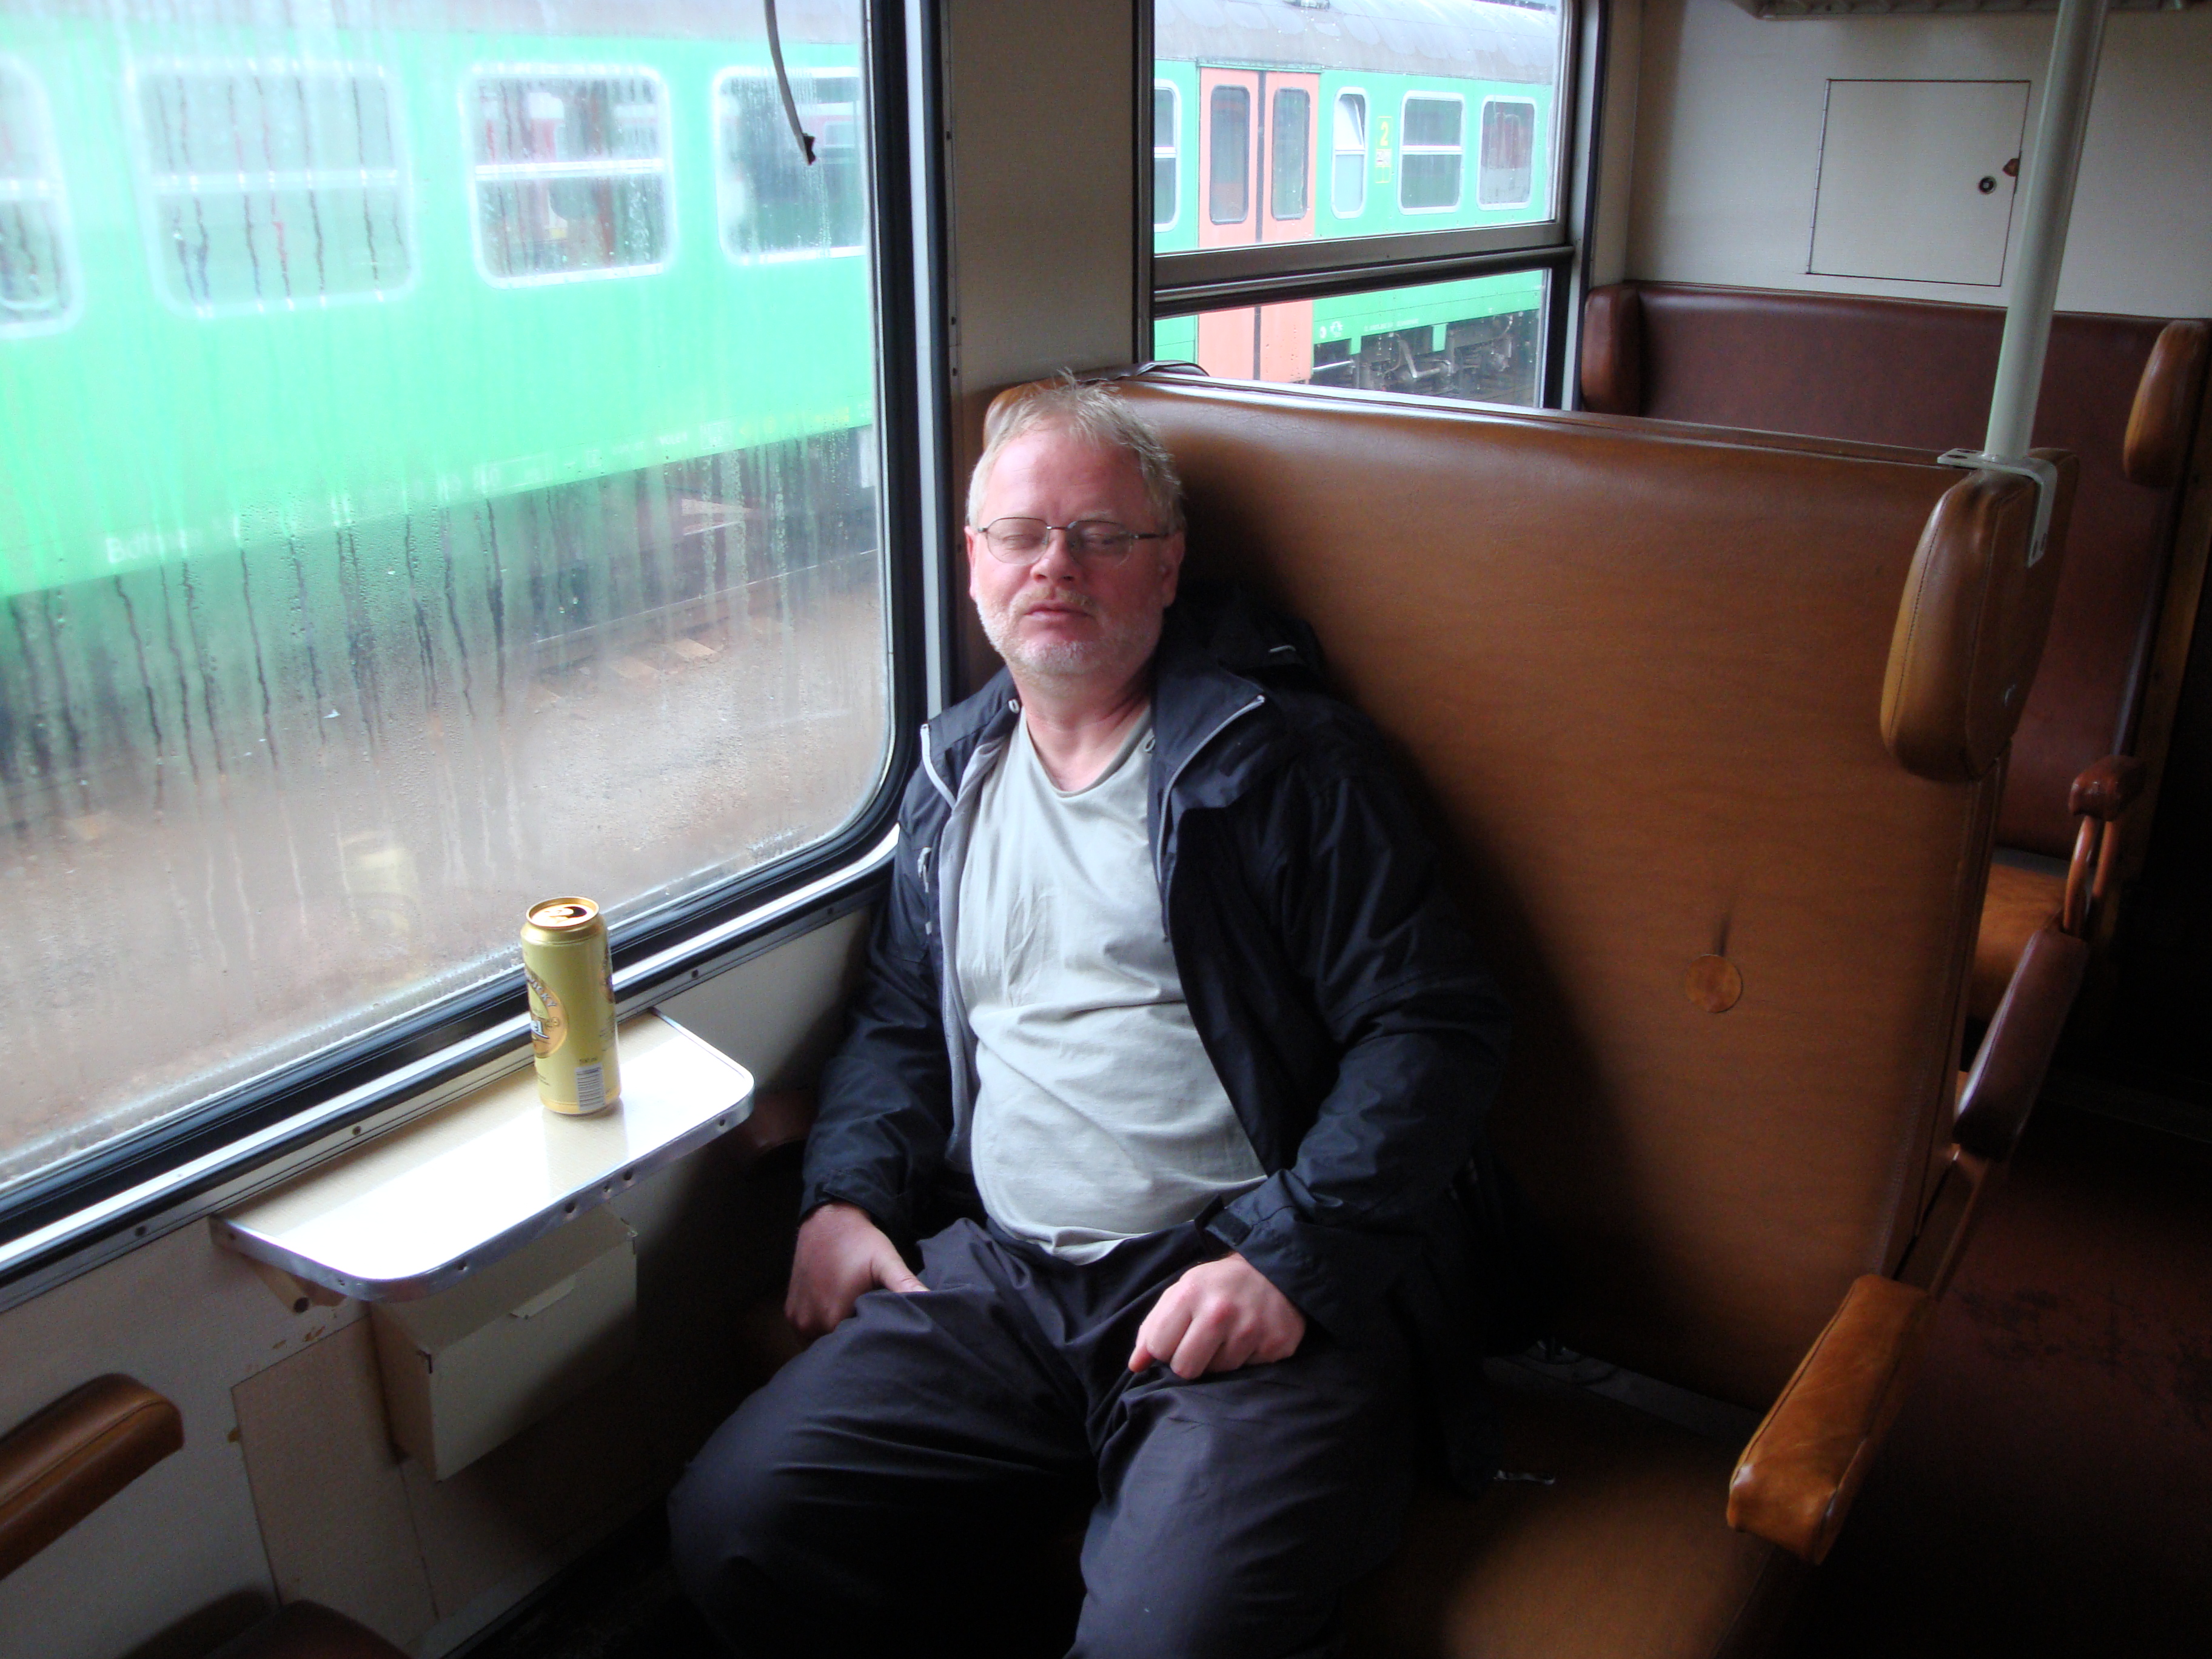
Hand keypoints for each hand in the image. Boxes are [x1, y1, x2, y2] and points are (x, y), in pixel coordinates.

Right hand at [785, 1201, 924, 1340]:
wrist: (828, 1220)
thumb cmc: (860, 1242)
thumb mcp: (886, 1261)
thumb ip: (905, 1284)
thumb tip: (930, 1300)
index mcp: (832, 1318)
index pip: (855, 1347)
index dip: (870, 1340)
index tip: (881, 1329)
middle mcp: (809, 1325)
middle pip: (837, 1344)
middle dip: (853, 1339)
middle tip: (869, 1322)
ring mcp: (797, 1320)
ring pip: (821, 1340)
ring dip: (834, 1333)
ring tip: (852, 1316)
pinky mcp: (790, 1313)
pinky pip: (807, 1331)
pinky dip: (820, 1326)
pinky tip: (834, 1311)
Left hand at [1129, 1252, 1306, 1378]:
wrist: (1271, 1271)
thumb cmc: (1217, 1286)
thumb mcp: (1180, 1294)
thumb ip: (1153, 1328)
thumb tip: (1136, 1365)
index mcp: (1190, 1294)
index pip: (1159, 1348)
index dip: (1164, 1349)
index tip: (1176, 1339)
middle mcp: (1220, 1311)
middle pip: (1186, 1369)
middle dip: (1188, 1361)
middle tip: (1201, 1343)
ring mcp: (1250, 1329)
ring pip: (1217, 1373)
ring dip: (1218, 1360)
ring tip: (1228, 1336)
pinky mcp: (1274, 1344)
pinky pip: (1246, 1371)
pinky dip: (1244, 1359)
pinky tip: (1249, 1338)